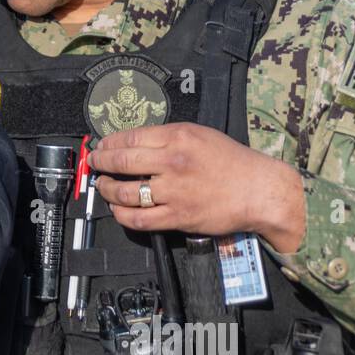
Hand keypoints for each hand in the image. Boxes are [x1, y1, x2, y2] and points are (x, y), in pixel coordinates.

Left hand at [88, 123, 304, 252]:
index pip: (131, 137)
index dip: (109, 142)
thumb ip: (169, 138)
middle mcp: (173, 162)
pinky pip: (138, 218)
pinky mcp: (177, 217)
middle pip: (122, 161)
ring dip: (106, 189)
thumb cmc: (233, 163)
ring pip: (124, 192)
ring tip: (102, 186)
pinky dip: (121, 214)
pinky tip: (116, 209)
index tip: (102, 145)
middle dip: (101, 162)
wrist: (260, 191)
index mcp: (179, 137)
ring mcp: (174, 191)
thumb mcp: (201, 136)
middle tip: (94, 163)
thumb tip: (135, 143)